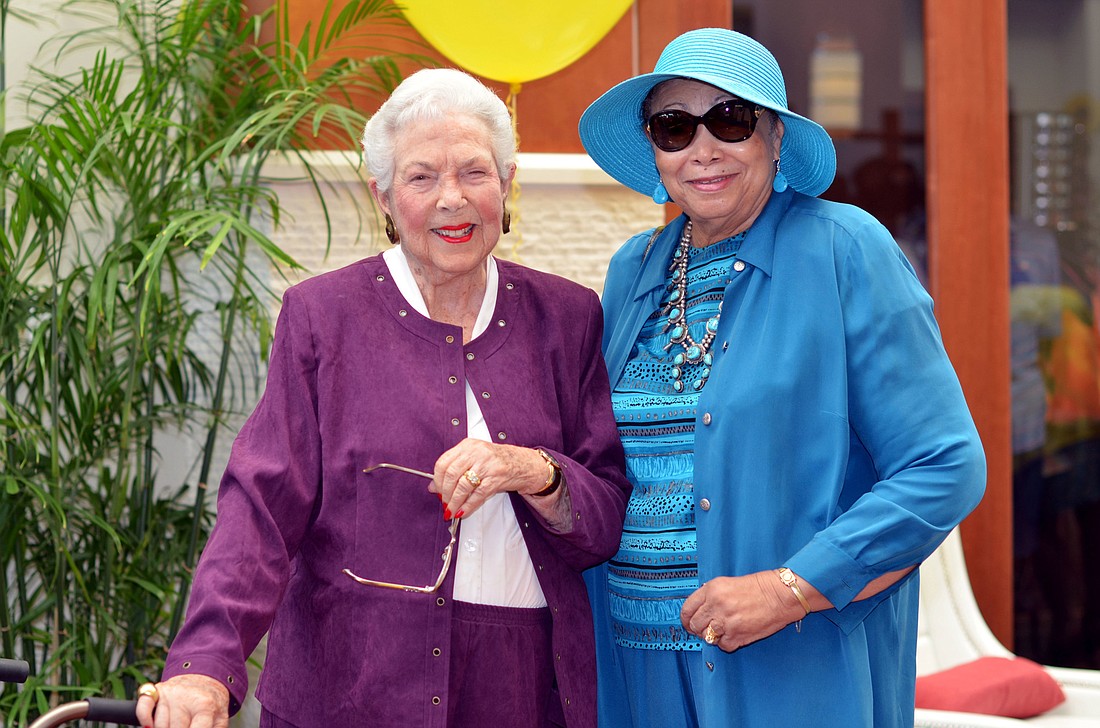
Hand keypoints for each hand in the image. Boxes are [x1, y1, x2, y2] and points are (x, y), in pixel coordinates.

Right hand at [135, 674, 229, 727]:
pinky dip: (144, 719)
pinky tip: (150, 726)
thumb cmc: (210, 703)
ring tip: (177, 724)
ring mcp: (169, 694)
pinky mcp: (156, 691)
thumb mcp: (220, 718)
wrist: (204, 678)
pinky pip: (143, 708)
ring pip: (159, 725)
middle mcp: (185, 697)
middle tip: (186, 724)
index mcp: (205, 706)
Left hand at [432, 438, 550, 519]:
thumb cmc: (496, 461)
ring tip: (452, 510)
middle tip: (444, 502)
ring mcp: (487, 465)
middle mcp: (476, 452)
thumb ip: (453, 470)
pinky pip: (478, 495)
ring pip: (463, 486)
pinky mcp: (496, 477)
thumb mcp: (473, 460)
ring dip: (455, 502)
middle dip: (445, 493)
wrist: (522, 463)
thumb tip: (433, 487)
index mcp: (468, 446)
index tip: (436, 491)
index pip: (443, 462)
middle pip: (451, 474)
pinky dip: (468, 506)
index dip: (437, 480)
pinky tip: (463, 511)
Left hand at [680, 571, 805, 651]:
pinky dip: (726, 643)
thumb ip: (711, 596)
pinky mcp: (737, 635)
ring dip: (712, 636)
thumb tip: (699, 610)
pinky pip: (722, 646)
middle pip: (694, 624)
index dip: (686, 619)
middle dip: (698, 629)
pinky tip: (733, 634)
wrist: (781, 595)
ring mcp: (726, 621)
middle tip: (705, 628)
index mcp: (712, 589)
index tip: (688, 623)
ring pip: (706, 637)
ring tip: (723, 630)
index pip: (687, 608)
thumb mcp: (728, 583)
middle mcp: (716, 605)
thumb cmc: (760, 587)